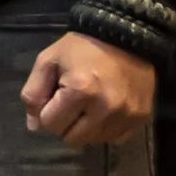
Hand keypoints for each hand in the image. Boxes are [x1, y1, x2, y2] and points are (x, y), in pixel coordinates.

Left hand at [23, 31, 155, 146]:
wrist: (125, 34)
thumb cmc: (82, 47)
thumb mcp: (48, 60)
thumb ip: (34, 93)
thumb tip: (34, 126)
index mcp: (79, 91)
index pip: (50, 125)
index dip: (48, 111)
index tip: (56, 95)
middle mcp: (105, 108)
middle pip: (72, 140)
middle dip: (66, 123)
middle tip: (73, 101)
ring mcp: (126, 116)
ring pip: (94, 142)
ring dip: (86, 128)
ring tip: (91, 104)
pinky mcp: (141, 118)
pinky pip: (115, 139)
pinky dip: (107, 129)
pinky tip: (107, 109)